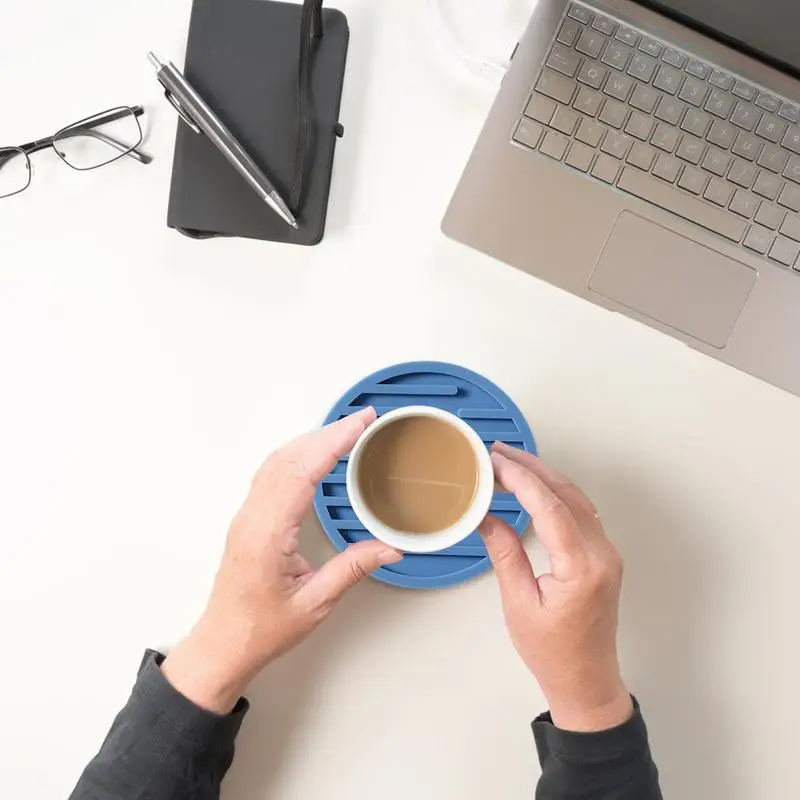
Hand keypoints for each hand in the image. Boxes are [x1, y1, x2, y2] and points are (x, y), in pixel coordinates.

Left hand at [161, 408, 401, 713]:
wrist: (222, 644)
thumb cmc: (260, 628)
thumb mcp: (314, 604)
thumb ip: (352, 570)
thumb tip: (388, 548)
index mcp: (267, 534)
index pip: (301, 472)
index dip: (332, 442)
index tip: (359, 424)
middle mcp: (252, 517)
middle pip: (288, 457)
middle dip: (327, 433)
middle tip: (362, 419)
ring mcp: (246, 515)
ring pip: (277, 461)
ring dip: (311, 440)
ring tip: (345, 430)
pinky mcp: (248, 519)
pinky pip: (271, 473)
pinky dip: (298, 454)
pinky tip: (314, 454)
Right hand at [479, 442, 631, 732]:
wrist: (587, 680)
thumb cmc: (552, 652)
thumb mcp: (519, 603)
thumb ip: (505, 554)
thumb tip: (486, 516)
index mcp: (582, 568)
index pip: (551, 508)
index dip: (522, 480)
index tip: (495, 463)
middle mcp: (602, 554)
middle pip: (567, 495)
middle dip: (532, 468)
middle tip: (498, 452)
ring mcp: (607, 553)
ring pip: (577, 499)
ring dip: (545, 476)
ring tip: (511, 461)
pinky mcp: (603, 555)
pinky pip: (581, 512)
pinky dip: (556, 493)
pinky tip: (534, 486)